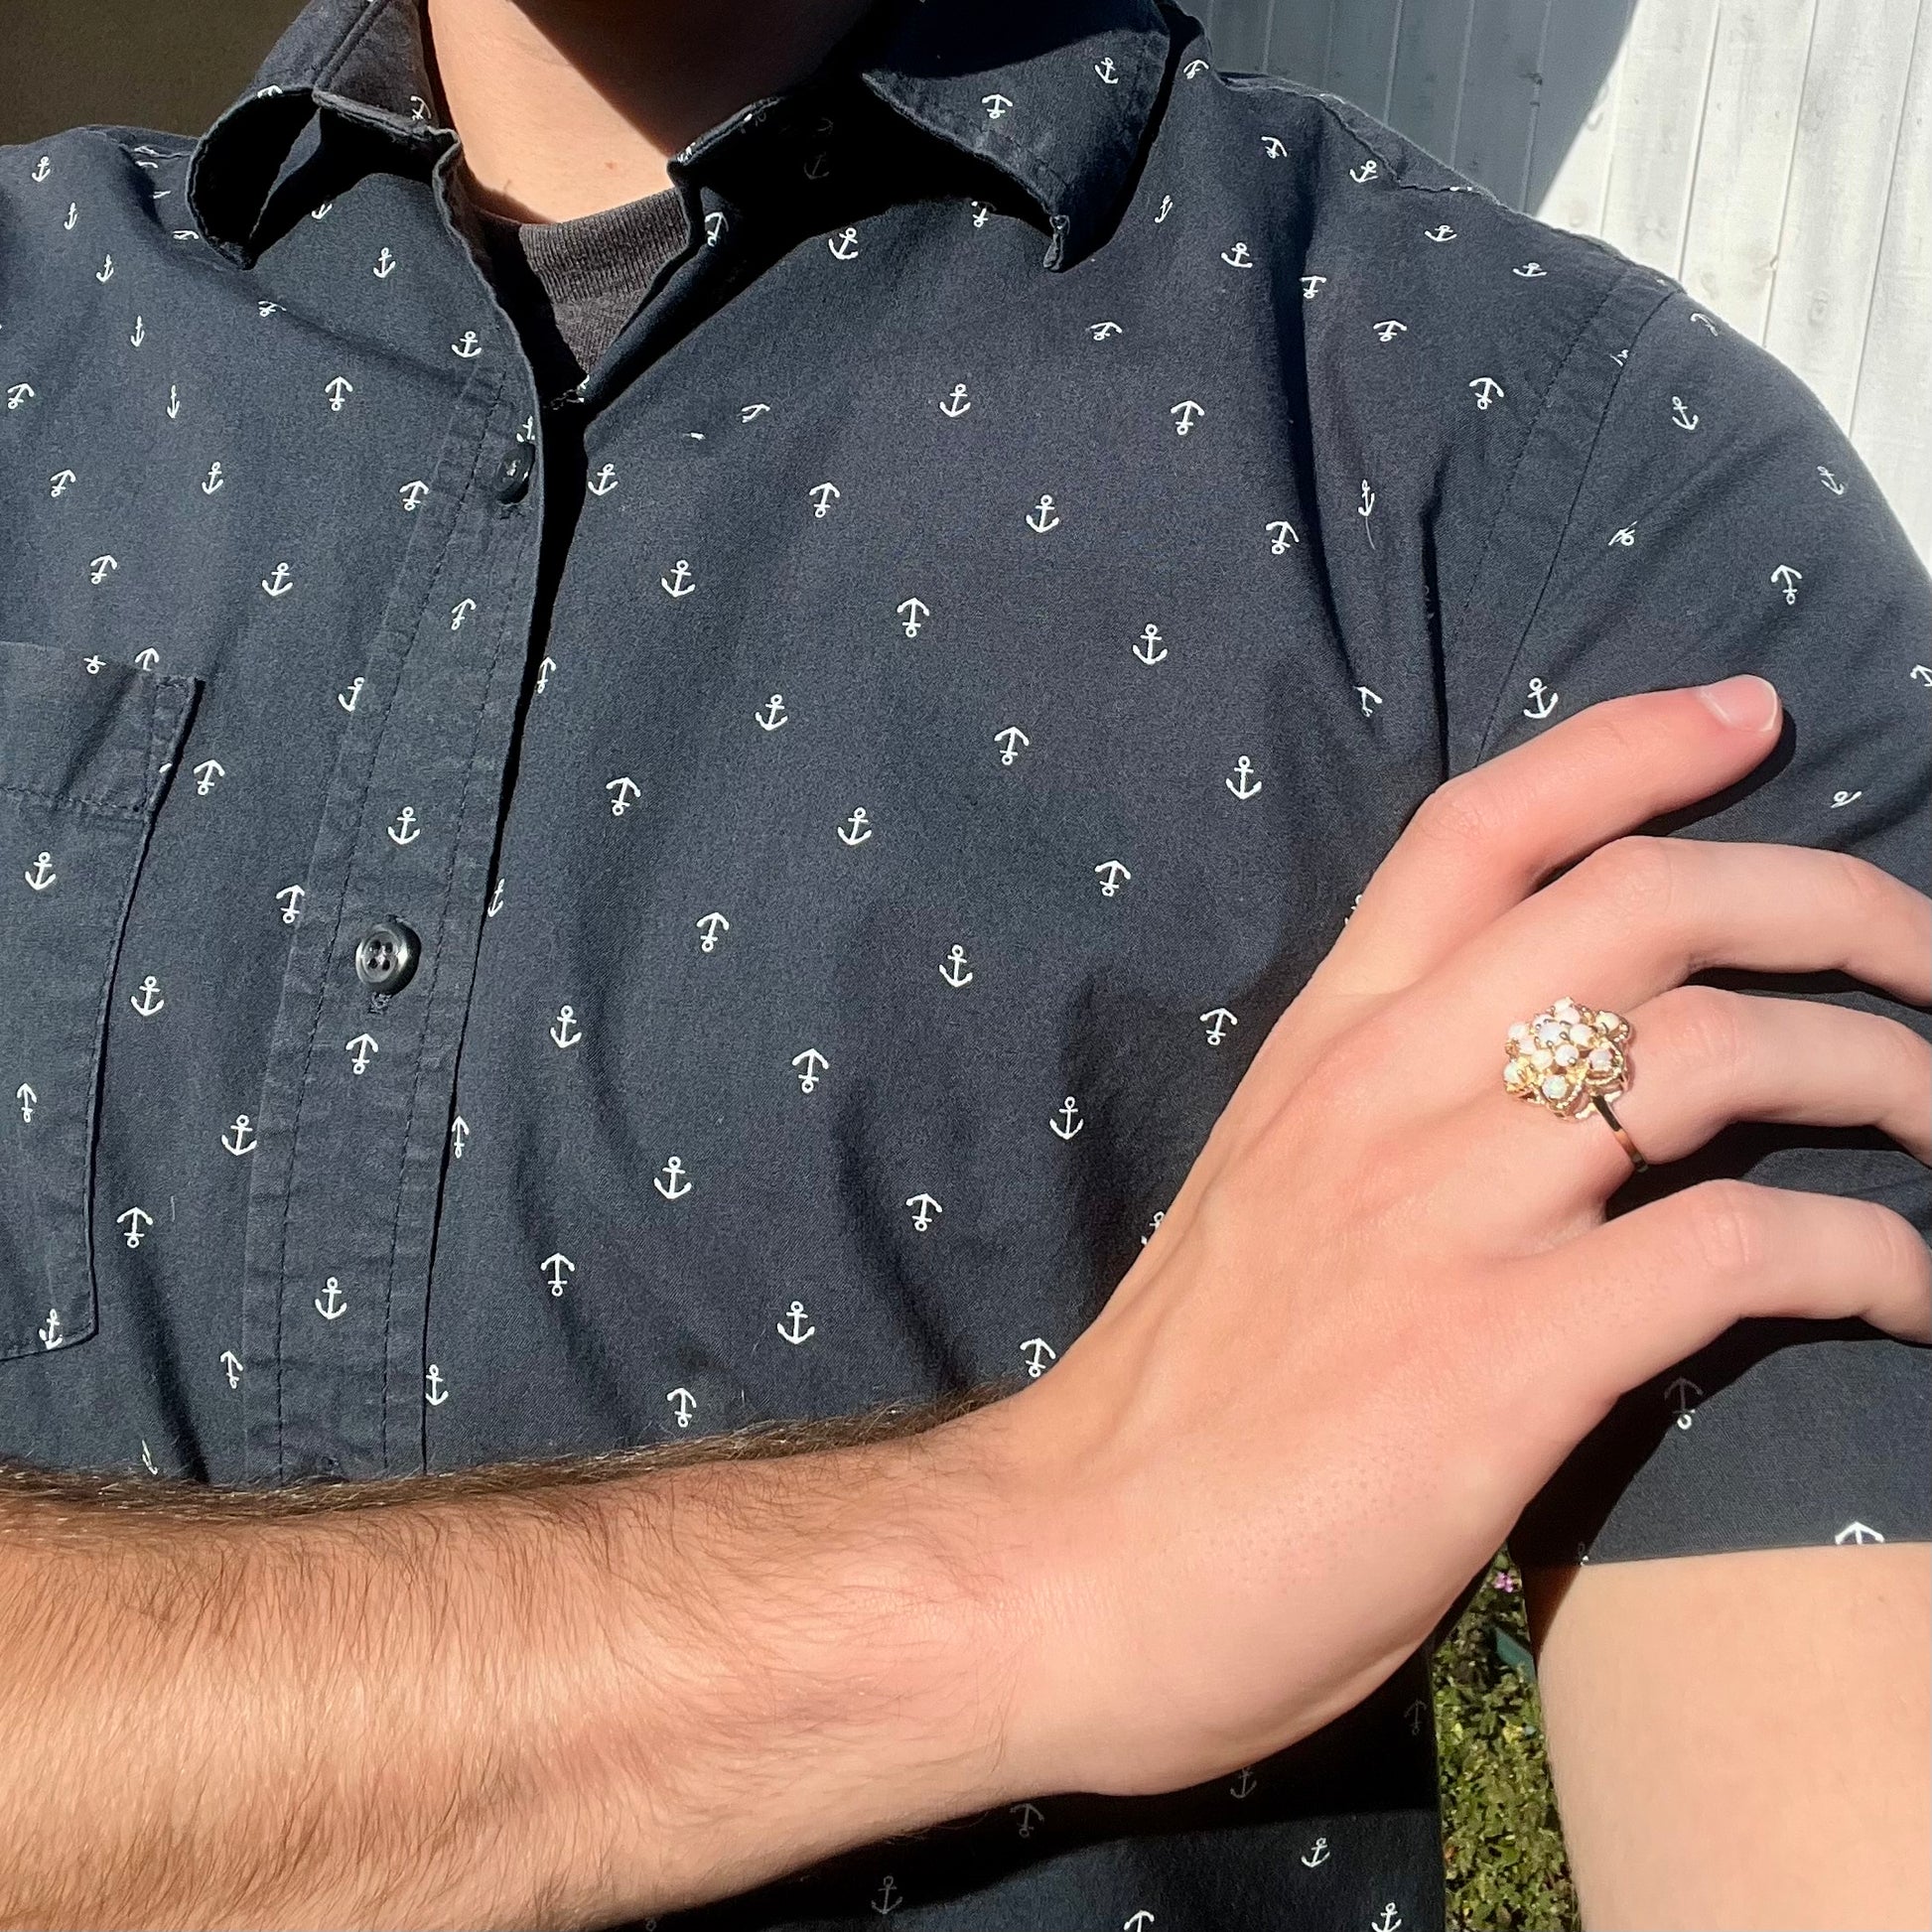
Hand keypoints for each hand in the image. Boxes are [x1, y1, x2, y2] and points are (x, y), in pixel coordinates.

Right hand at [957, 674, 1931, 1802]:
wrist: (1067, 1570)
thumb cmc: (1175, 1405)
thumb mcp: (1265, 1202)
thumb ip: (1387, 1125)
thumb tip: (1543, 1101)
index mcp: (1322, 1048)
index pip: (1476, 830)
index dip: (1627, 748)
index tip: (1746, 716)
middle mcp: (1385, 1092)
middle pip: (1641, 903)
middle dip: (1826, 900)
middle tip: (1931, 955)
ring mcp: (1442, 1212)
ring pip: (1716, 1050)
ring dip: (1881, 1070)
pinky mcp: (1500, 1353)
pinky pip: (1741, 1250)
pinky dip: (1872, 1259)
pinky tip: (1917, 1299)